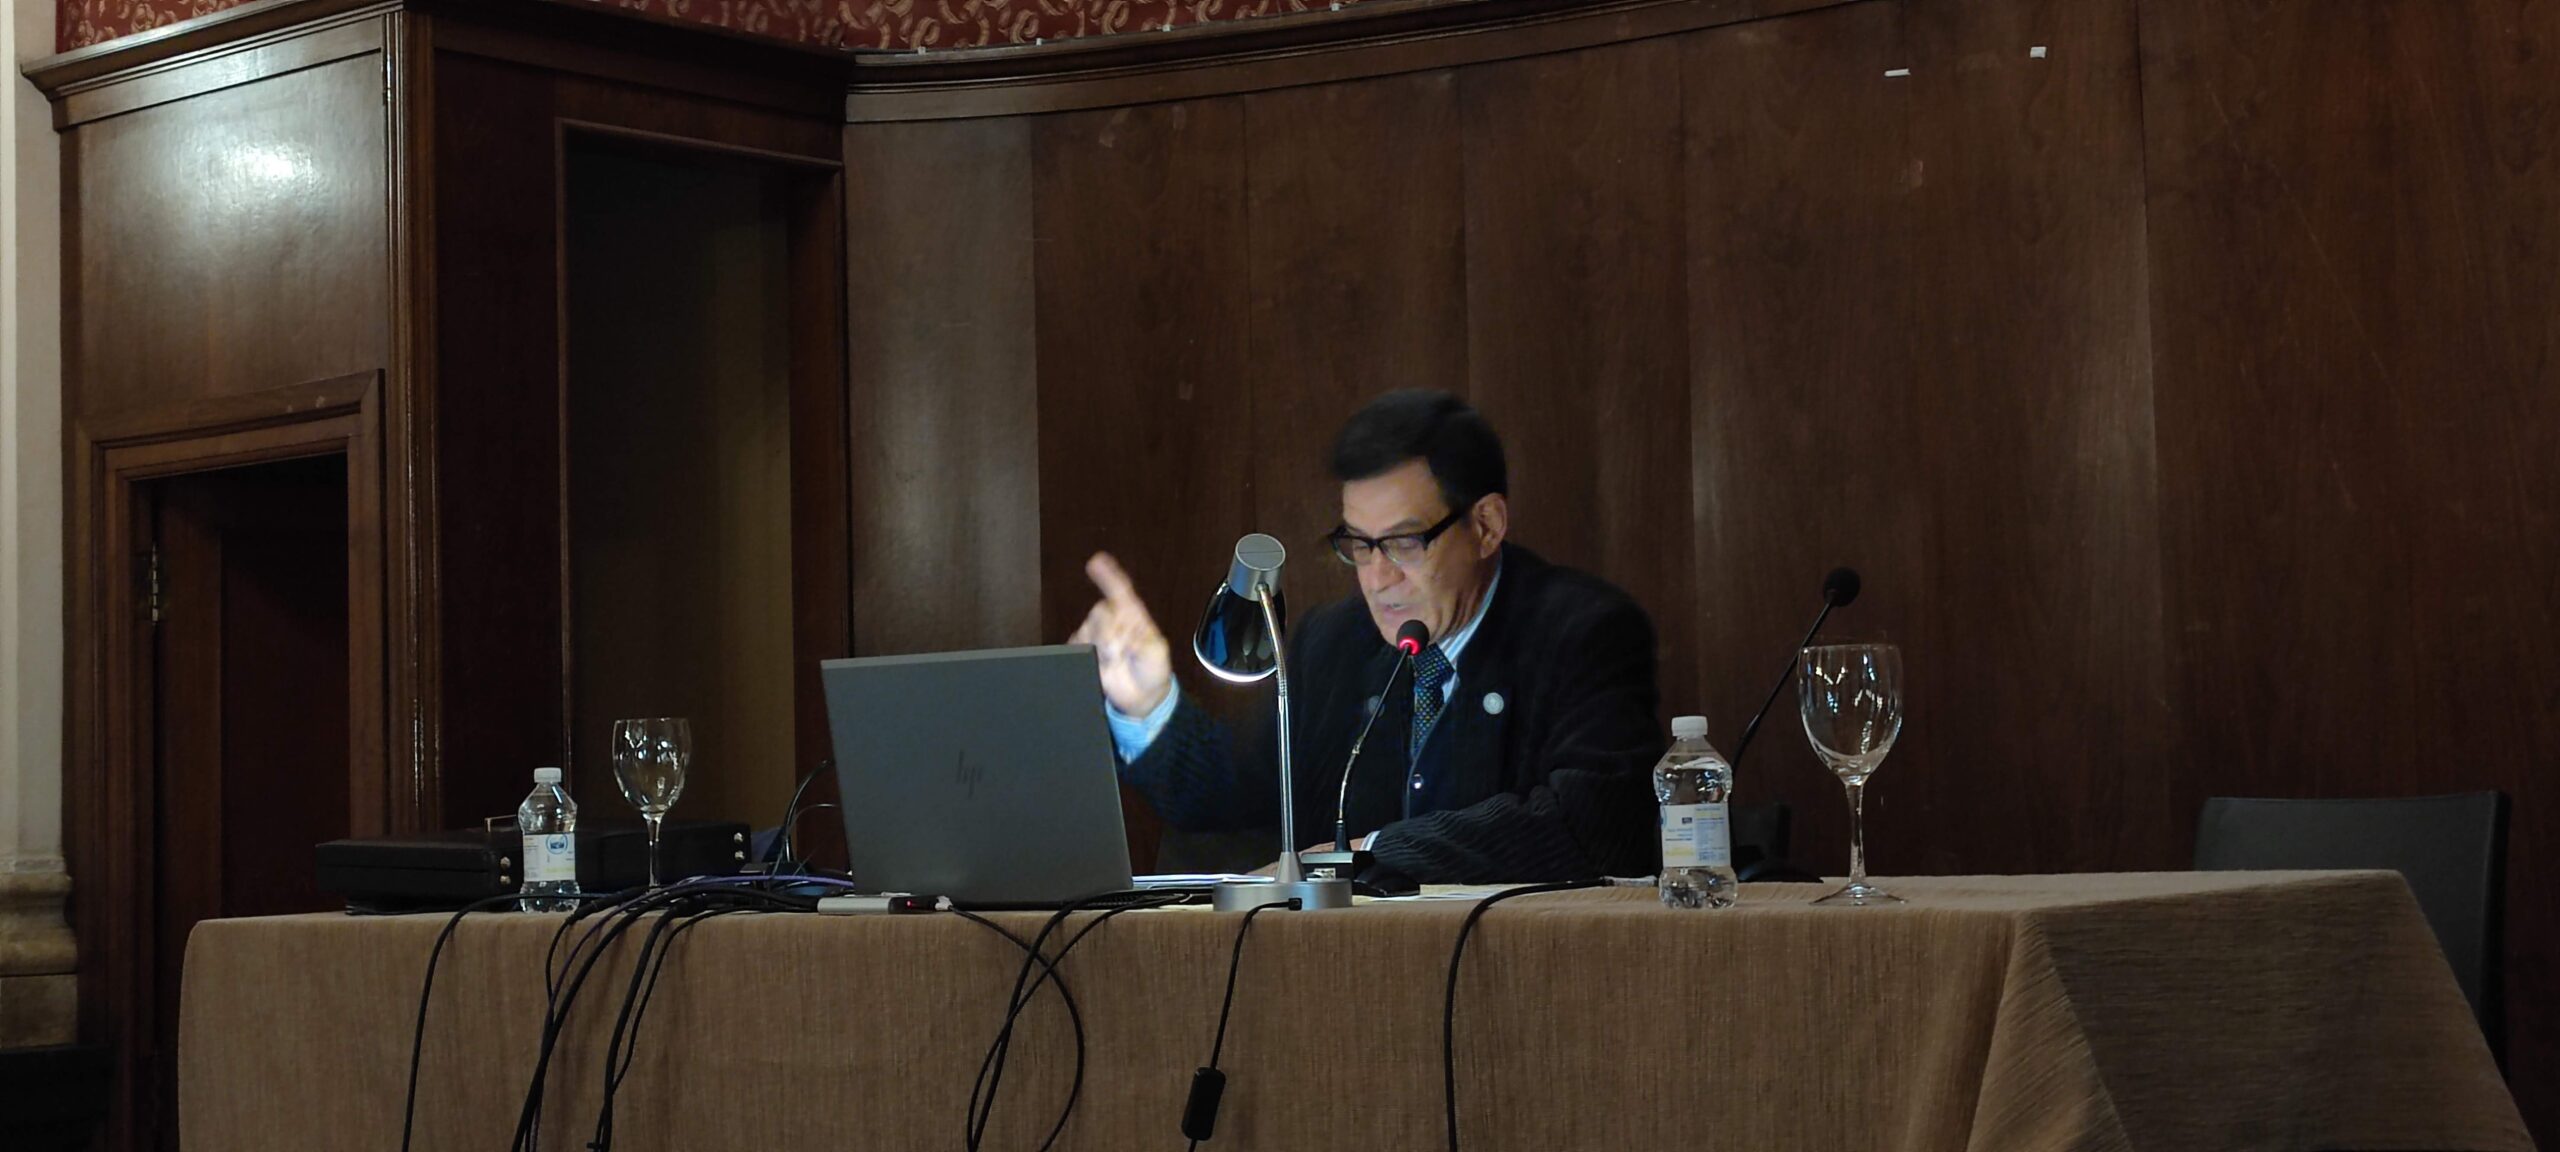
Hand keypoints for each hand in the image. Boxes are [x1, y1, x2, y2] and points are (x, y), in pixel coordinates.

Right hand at [1069, 551, 1172, 716]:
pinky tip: (1099, 663)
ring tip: (1113, 661)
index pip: (1120, 590)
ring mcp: (1098, 637)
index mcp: (1133, 616)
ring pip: (1086, 629)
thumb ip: (1142, 640)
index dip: (1108, 575)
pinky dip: (1084, 653)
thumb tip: (1123, 634)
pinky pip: (1075, 644)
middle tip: (1118, 651)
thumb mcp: (1157, 654)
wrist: (1141, 698)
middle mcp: (1113, 622)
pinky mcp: (1085, 651)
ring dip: (1098, 646)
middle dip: (1106, 632)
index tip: (1096, 561)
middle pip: (1098, 612)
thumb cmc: (1153, 672)